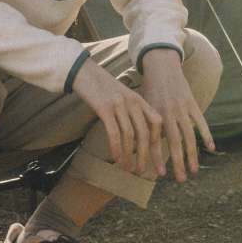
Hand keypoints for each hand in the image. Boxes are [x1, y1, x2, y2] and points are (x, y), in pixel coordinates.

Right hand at [71, 59, 165, 175]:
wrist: (84, 72)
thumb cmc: (102, 87)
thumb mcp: (122, 96)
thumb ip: (131, 111)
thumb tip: (136, 135)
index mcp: (139, 100)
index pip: (156, 122)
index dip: (157, 142)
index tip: (156, 159)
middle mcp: (132, 102)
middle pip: (144, 133)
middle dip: (145, 155)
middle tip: (141, 171)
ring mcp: (119, 105)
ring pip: (130, 135)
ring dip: (129, 155)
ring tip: (128, 168)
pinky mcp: (105, 108)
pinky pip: (114, 132)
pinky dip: (116, 148)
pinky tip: (116, 158)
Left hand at [141, 48, 215, 182]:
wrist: (161, 65)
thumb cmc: (150, 88)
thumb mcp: (143, 105)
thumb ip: (145, 124)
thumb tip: (139, 147)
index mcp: (154, 114)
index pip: (156, 142)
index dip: (158, 159)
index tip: (159, 175)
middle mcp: (168, 113)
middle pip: (175, 142)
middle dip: (177, 162)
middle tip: (179, 180)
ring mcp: (182, 108)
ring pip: (189, 135)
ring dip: (192, 154)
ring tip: (193, 171)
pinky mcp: (192, 103)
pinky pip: (201, 121)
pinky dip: (206, 135)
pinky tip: (210, 148)